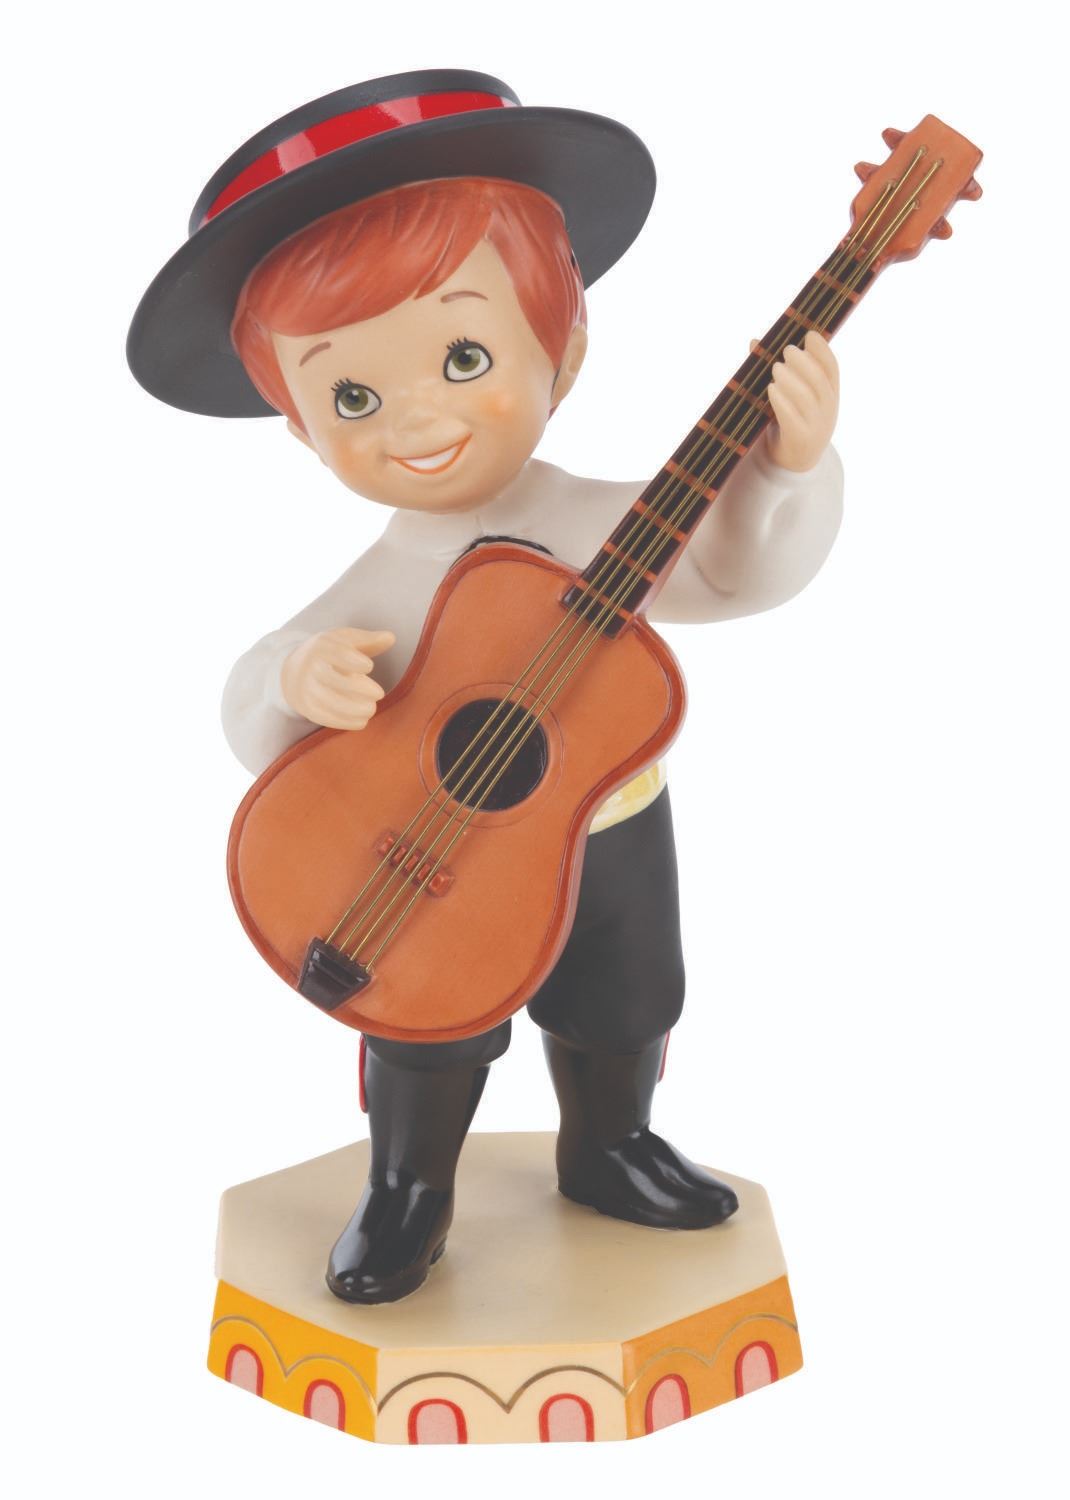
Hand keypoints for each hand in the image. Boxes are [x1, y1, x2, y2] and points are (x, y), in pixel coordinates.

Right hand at [281, 626, 394, 729]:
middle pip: (331, 678)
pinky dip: (345, 722)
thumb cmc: (330, 653)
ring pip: (328, 701)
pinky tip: (362, 721)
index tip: (369, 666)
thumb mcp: (345, 640)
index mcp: (322, 647)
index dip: (354, 661)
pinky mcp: (307, 708)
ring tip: (371, 709)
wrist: (294, 672)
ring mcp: (306, 689)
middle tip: (379, 694)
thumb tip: (391, 638)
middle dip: (358, 688)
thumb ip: (369, 640)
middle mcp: (310, 667)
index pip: (336, 652)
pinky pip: (325, 718)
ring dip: (354, 709)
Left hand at [759, 331, 838, 471]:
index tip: (808, 334)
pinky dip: (781, 401)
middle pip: (820, 381)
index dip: (822, 350)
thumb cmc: (791, 422)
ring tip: (775, 368)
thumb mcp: (790, 396)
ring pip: (807, 398)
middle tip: (786, 351)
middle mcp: (827, 409)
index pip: (832, 368)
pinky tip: (771, 389)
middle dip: (804, 362)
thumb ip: (777, 369)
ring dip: (790, 379)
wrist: (795, 463)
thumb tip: (754, 342)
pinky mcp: (801, 439)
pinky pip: (792, 418)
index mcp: (830, 395)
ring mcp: (816, 426)